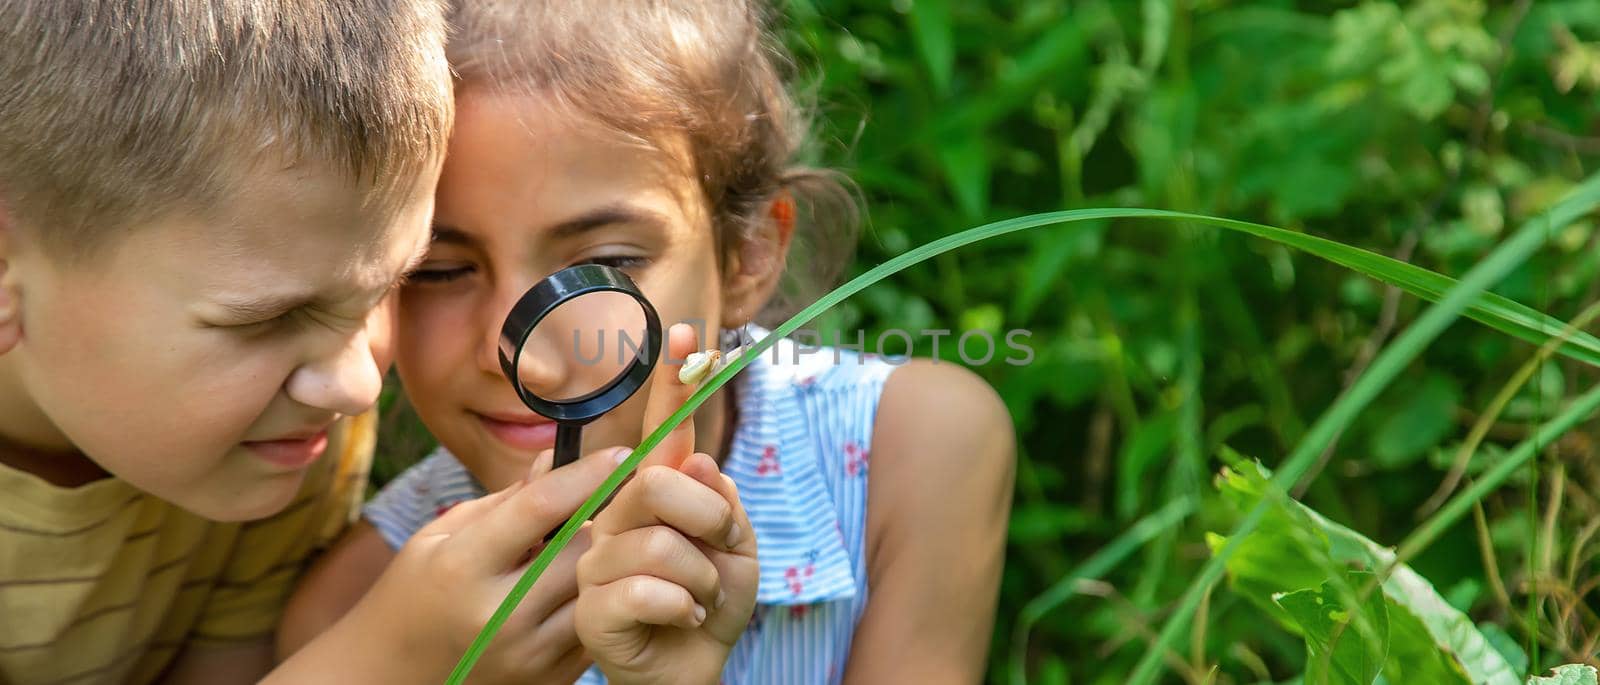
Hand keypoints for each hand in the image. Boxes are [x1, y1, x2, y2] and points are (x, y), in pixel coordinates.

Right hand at [337, 445, 624, 683]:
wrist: (392, 676)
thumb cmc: (416, 592)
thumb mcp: (440, 536)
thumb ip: (504, 501)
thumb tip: (555, 459)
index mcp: (461, 568)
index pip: (539, 508)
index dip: (584, 475)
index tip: (618, 454)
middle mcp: (498, 616)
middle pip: (580, 550)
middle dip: (593, 522)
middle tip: (592, 512)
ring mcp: (528, 654)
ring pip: (596, 589)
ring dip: (597, 564)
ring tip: (580, 552)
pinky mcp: (551, 679)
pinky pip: (595, 625)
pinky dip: (593, 601)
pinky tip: (572, 591)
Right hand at [575, 324, 759, 683]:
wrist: (681, 679)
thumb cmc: (701, 612)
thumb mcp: (731, 554)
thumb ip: (717, 506)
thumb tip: (699, 464)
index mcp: (641, 501)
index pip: (655, 436)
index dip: (670, 386)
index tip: (687, 331)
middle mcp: (608, 523)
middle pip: (655, 482)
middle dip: (707, 516)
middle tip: (719, 547)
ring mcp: (593, 568)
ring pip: (657, 543)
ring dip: (702, 578)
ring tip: (697, 601)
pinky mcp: (589, 615)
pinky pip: (645, 592)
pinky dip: (682, 608)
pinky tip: (681, 622)